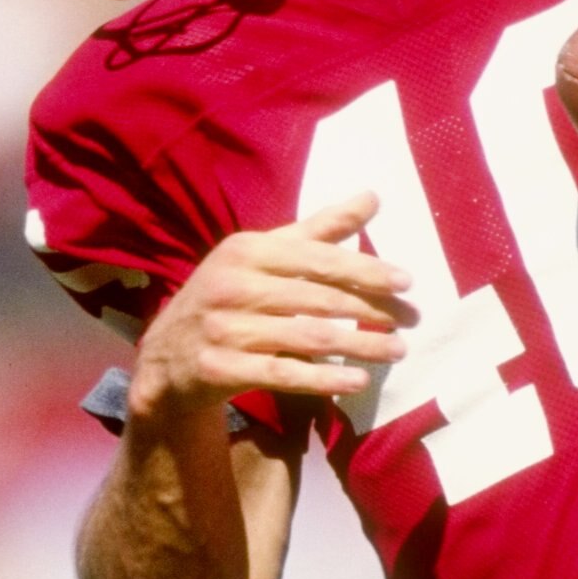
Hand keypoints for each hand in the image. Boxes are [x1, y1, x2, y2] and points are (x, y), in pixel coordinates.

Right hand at [129, 194, 415, 419]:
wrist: (166, 355)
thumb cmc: (228, 296)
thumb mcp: (264, 255)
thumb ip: (319, 231)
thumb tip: (373, 196)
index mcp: (246, 251)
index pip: (317, 258)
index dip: (364, 269)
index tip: (406, 282)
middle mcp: (232, 286)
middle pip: (317, 299)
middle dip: (371, 310)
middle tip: (411, 321)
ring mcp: (223, 329)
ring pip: (307, 337)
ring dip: (359, 345)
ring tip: (396, 350)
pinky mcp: (219, 369)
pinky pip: (282, 374)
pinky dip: (324, 379)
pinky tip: (358, 382)